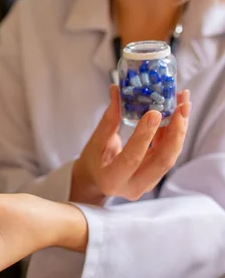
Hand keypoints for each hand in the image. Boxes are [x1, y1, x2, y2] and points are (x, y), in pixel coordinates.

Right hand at [71, 86, 190, 203]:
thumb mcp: (96, 141)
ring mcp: (149, 183)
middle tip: (181, 107)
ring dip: (180, 129)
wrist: (97, 180)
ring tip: (183, 103)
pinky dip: (174, 132)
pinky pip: (169, 153)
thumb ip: (109, 119)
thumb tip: (117, 91)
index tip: (154, 112)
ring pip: (171, 156)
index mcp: (113, 179)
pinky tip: (177, 113)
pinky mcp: (157, 175)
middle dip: (176, 132)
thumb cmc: (92, 161)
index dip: (144, 136)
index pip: (132, 158)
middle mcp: (134, 186)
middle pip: (163, 160)